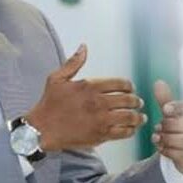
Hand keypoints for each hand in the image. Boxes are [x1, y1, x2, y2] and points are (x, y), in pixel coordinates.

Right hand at [26, 44, 146, 150]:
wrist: (41, 129)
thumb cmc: (49, 103)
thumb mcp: (57, 78)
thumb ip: (73, 62)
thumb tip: (84, 47)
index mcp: (90, 86)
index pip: (121, 84)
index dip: (129, 86)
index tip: (131, 89)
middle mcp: (98, 102)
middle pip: (128, 100)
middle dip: (136, 101)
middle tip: (138, 103)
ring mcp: (101, 119)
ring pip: (129, 116)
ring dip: (138, 116)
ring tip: (140, 117)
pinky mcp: (100, 135)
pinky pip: (122, 132)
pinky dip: (131, 130)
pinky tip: (132, 129)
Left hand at [151, 80, 182, 177]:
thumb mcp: (176, 115)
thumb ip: (167, 100)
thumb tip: (158, 82)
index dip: (177, 107)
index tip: (165, 110)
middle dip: (167, 125)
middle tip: (158, 127)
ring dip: (165, 138)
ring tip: (157, 137)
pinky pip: (180, 153)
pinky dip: (166, 150)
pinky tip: (162, 147)